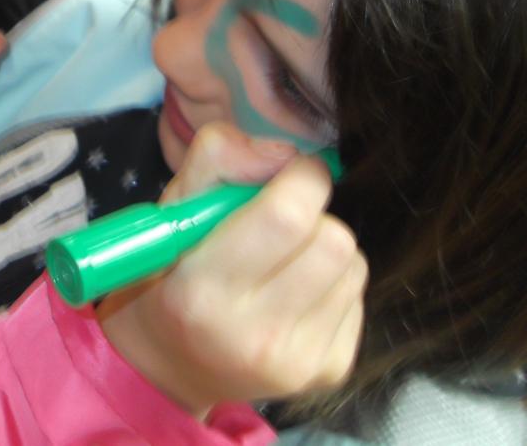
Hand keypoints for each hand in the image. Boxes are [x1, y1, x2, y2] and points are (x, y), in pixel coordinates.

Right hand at [98, 123, 366, 417]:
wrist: (172, 368)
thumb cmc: (168, 275)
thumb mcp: (171, 210)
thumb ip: (216, 159)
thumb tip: (286, 155)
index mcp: (202, 290)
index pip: (287, 216)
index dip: (301, 177)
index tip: (290, 171)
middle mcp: (253, 334)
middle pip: (333, 241)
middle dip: (315, 214)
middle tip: (285, 217)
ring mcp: (297, 361)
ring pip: (353, 266)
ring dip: (324, 249)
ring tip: (285, 260)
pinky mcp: (330, 372)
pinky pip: (358, 298)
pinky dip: (333, 284)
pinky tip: (296, 294)